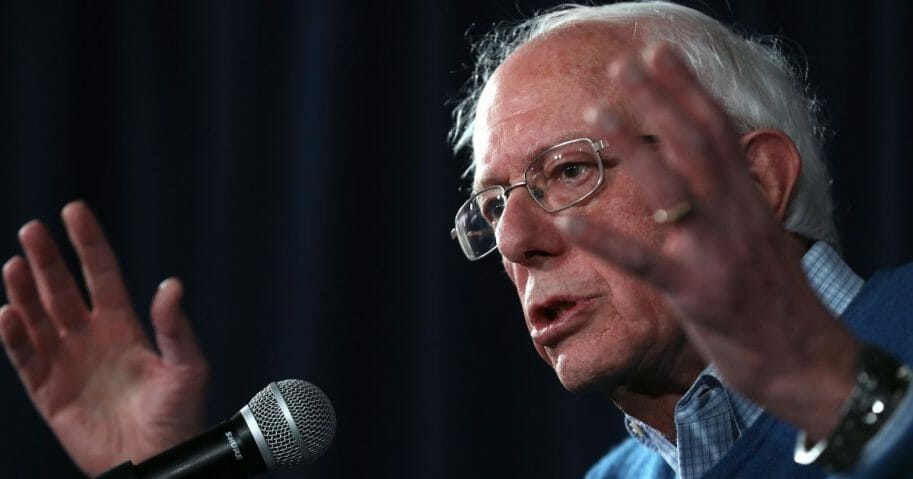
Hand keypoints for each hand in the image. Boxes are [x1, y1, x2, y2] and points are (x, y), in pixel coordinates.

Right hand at [0, 201, 208, 475]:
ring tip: (14, 263)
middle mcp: (92, 340)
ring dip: (25, 292)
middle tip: (33, 230)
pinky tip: (7, 313)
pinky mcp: (50, 393)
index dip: (88, 244)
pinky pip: (26, 360)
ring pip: (38, 319)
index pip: (102, 275)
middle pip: (63, 291)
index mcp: (125, 328)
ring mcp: (68, 364)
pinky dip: (14, 337)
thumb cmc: (180, 417)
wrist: (159, 461)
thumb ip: (175, 327)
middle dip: (47, 260)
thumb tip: (171, 284)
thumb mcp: (188, 368)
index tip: (75, 211)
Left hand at [558, 44, 859, 439]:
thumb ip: (735, 205)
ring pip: (671, 189)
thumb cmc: (779, 303)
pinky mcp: (694, 293)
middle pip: (695, 145)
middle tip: (622, 66)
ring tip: (596, 115)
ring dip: (632, 147)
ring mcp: (715, 253)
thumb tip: (711, 172)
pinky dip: (605, 239)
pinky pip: (643, 261)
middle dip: (659, 100)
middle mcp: (736, 218)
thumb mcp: (763, 241)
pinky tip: (570, 220)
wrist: (806, 362)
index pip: (719, 131)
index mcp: (751, 203)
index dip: (687, 90)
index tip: (658, 55)